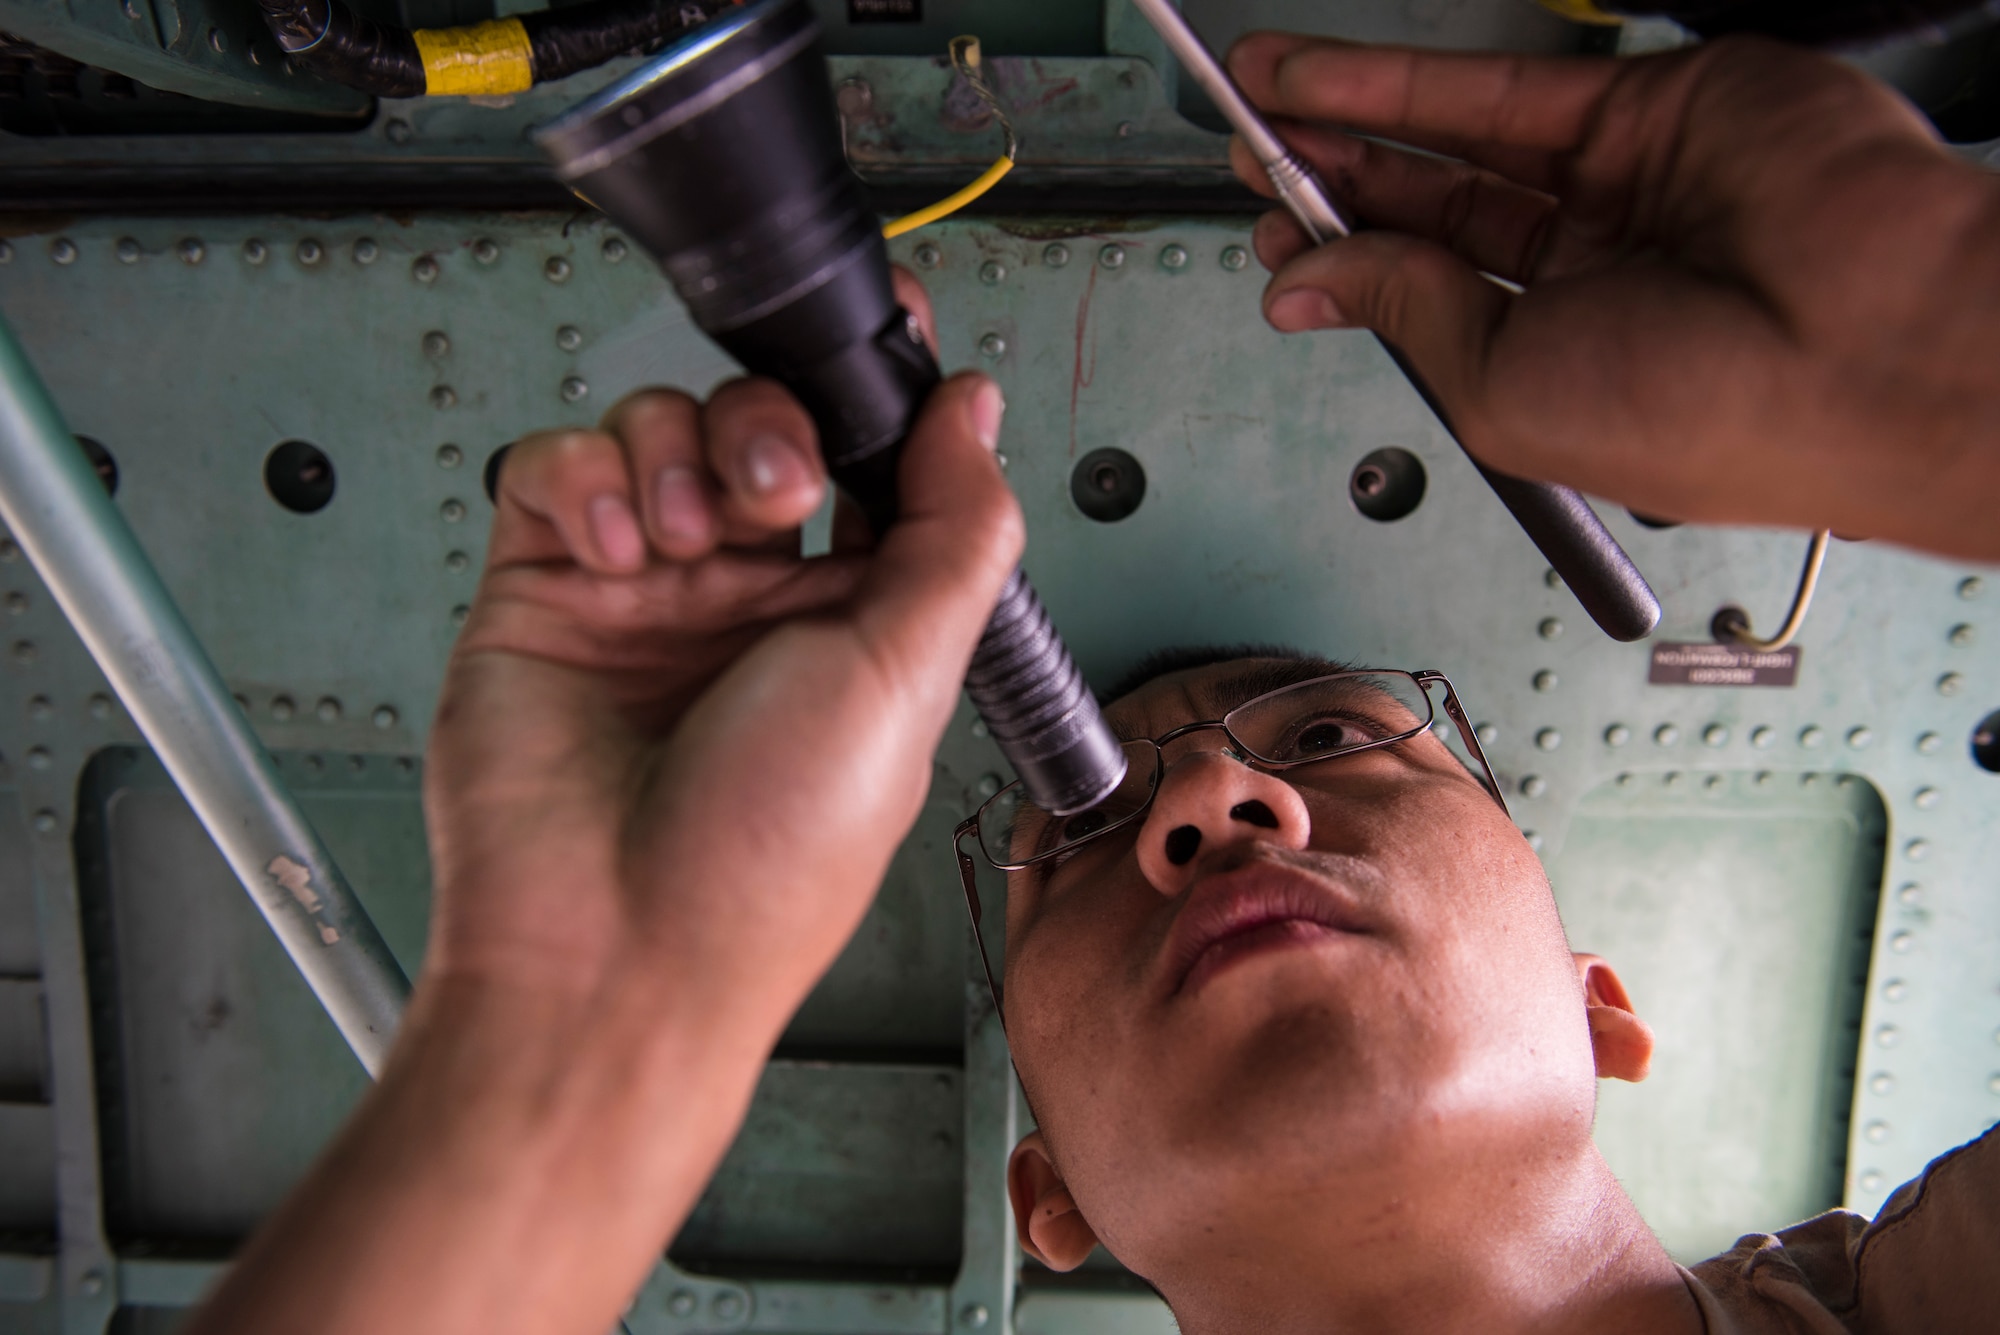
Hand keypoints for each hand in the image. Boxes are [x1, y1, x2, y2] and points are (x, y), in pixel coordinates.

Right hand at [425, 285, 1019, 1040]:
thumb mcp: (902, 681)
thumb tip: (974, 411)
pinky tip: (613, 551)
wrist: (613, 952)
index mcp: (851, 620)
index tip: (889, 334)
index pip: (871, 467)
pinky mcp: (543, 591)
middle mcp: (748, 598)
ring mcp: (643, 590)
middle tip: (777, 487)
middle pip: (763, 427)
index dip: (879, 395)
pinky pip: (555, 469)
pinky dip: (585, 479)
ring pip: (659, 430)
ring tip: (678, 542)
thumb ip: (953, 531)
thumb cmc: (766, 855)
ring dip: (678, 453)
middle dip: (772, 425)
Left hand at [1227, 33, 1999, 560]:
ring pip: (1454, 141)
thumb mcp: (1502, 391)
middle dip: (1335, 184)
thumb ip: (1406, 317)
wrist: (1861, 341)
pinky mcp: (1644, 108)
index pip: (1430, 302)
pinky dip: (1399, 82)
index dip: (1346, 267)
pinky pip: (1496, 90)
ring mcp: (1619, 187)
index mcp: (1562, 365)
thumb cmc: (1714, 417)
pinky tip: (1319, 80)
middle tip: (1253, 162)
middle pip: (1433, 215)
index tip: (1272, 241)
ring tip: (1261, 99)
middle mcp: (1589, 274)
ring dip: (1350, 116)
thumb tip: (1306, 284)